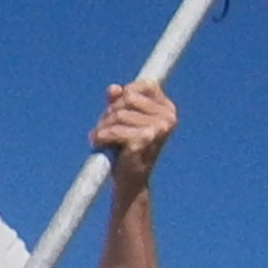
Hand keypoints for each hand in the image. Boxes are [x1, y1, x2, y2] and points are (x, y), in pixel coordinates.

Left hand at [92, 80, 175, 197]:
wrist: (130, 181)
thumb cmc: (127, 148)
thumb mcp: (123, 119)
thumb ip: (119, 100)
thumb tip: (114, 89)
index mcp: (168, 109)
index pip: (144, 85)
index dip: (125, 93)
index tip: (116, 109)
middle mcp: (168, 118)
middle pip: (128, 98)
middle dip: (110, 112)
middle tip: (105, 128)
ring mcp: (158, 129)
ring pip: (118, 114)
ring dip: (104, 126)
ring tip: (102, 138)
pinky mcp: (144, 140)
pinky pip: (114, 130)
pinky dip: (102, 136)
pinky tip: (99, 142)